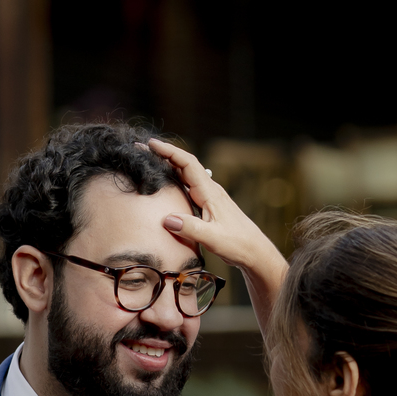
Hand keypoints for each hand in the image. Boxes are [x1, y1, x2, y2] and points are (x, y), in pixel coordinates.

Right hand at [147, 138, 288, 331]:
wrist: (255, 251)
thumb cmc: (237, 243)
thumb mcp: (213, 238)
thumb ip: (191, 228)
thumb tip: (167, 219)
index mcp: (210, 193)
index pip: (187, 163)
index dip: (168, 151)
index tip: (150, 144)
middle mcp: (210, 190)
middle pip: (185, 164)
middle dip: (164, 153)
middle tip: (142, 149)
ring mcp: (210, 197)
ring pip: (187, 174)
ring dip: (169, 165)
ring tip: (150, 160)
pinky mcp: (209, 205)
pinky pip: (189, 186)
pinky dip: (176, 179)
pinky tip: (167, 183)